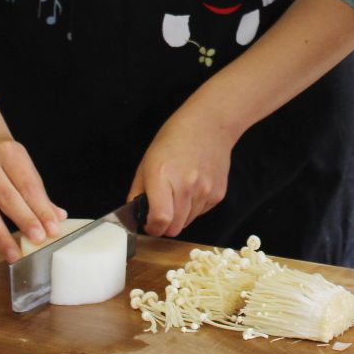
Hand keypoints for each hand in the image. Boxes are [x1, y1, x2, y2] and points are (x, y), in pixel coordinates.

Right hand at [0, 131, 65, 262]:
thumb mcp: (24, 166)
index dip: (40, 208)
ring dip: (3, 235)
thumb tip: (57, 217)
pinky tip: (3, 243)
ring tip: (16, 253)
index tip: (52, 227)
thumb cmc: (3, 157)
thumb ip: (39, 193)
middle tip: (38, 238)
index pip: (27, 185)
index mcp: (8, 153)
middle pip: (7, 197)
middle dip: (24, 220)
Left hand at [130, 108, 236, 237]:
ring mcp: (205, 191)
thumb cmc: (174, 139)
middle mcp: (186, 186)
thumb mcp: (147, 161)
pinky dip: (194, 207)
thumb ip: (138, 191)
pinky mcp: (218, 194)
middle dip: (165, 225)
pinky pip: (201, 213)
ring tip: (179, 192)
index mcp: (163, 176)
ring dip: (180, 216)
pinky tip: (193, 187)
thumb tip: (136, 215)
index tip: (150, 224)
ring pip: (188, 222)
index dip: (152, 227)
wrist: (209, 125)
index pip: (160, 219)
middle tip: (162, 211)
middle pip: (174, 228)